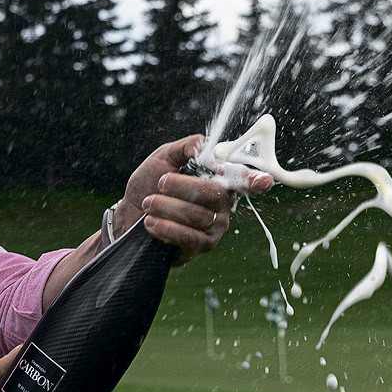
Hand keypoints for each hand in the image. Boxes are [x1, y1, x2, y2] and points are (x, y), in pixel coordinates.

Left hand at [115, 135, 273, 264]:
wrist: (128, 214)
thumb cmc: (149, 184)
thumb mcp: (164, 157)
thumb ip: (187, 147)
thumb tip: (205, 144)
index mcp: (219, 182)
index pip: (243, 180)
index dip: (253, 180)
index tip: (263, 181)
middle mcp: (222, 206)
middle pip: (214, 193)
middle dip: (182, 186)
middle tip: (160, 183)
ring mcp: (212, 229)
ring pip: (197, 215)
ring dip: (166, 206)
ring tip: (149, 203)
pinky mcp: (197, 248)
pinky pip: (187, 236)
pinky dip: (165, 227)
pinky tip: (151, 222)